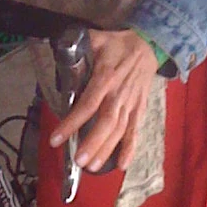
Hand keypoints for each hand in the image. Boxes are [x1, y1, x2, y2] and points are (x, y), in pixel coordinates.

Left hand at [48, 29, 159, 172]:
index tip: (57, 138)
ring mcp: (131, 104)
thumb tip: (56, 50)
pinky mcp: (139, 109)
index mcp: (105, 78)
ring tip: (92, 166)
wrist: (149, 45)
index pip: (88, 104)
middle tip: (79, 160)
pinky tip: (123, 164)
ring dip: (107, 149)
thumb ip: (76, 47)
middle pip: (106, 122)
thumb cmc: (118, 45)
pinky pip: (135, 130)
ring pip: (120, 130)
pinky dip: (131, 148)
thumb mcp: (95, 39)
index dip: (72, 122)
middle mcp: (119, 94)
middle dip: (93, 143)